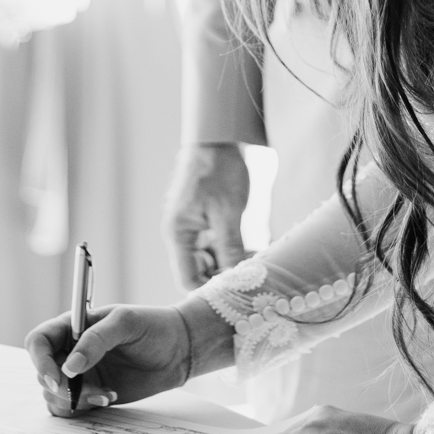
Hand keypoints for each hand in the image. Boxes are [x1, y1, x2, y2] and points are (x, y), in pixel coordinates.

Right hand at [26, 303, 191, 416]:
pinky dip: (82, 409)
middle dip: (63, 388)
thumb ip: (96, 340)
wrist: (178, 350)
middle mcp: (71, 350)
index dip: (41, 361)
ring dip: (75, 401)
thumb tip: (70, 367)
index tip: (58, 379)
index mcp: (73, 326)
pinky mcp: (91, 393)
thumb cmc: (154, 327)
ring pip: (53, 395)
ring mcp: (80, 374)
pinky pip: (69, 408)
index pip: (39, 342)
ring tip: (106, 394)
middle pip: (42, 373)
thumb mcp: (126, 323)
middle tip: (93, 390)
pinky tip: (108, 398)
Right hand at [162, 143, 250, 288]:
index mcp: (178, 233)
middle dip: (223, 277)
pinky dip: (232, 250)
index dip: (208, 292)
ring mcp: (192, 226)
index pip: (186, 279)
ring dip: (230, 264)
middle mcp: (181, 233)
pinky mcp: (204, 220)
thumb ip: (230, 248)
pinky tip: (252, 250)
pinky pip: (216, 244)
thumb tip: (236, 279)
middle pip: (199, 271)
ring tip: (256, 264)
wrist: (219, 138)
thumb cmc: (219, 170)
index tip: (235, 294)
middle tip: (251, 279)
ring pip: (210, 259)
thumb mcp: (228, 212)